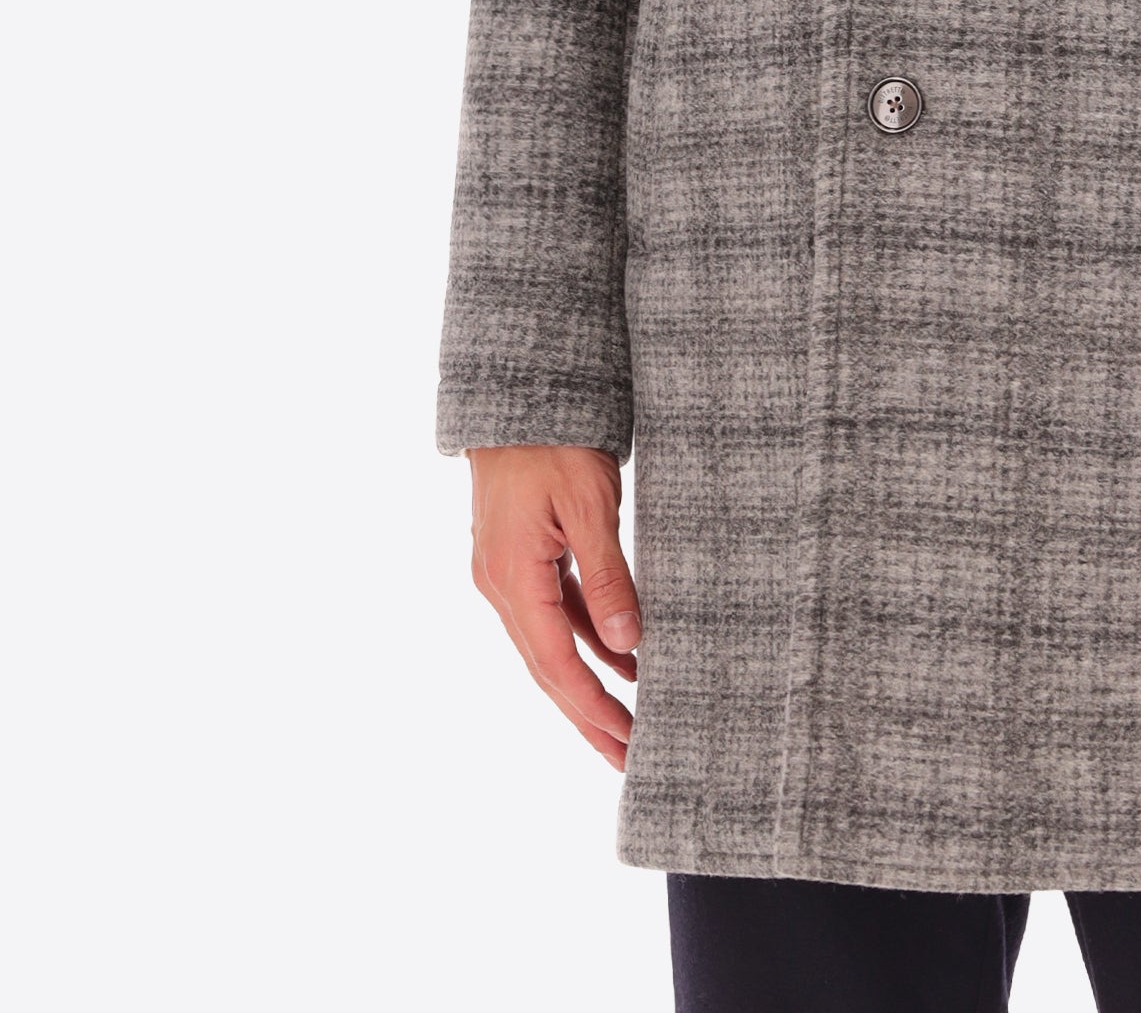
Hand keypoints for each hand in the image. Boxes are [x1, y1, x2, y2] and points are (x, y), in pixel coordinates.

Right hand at [467, 444, 641, 770]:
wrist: (515, 393)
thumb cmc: (553, 441)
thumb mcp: (588, 504)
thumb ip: (607, 576)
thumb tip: (627, 643)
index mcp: (512, 576)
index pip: (555, 663)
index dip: (592, 706)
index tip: (626, 740)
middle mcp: (500, 582)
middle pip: (547, 667)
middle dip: (588, 714)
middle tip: (628, 756)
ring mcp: (506, 570)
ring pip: (549, 643)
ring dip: (588, 680)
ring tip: (630, 719)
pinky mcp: (518, 554)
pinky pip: (553, 611)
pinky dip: (585, 637)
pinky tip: (621, 652)